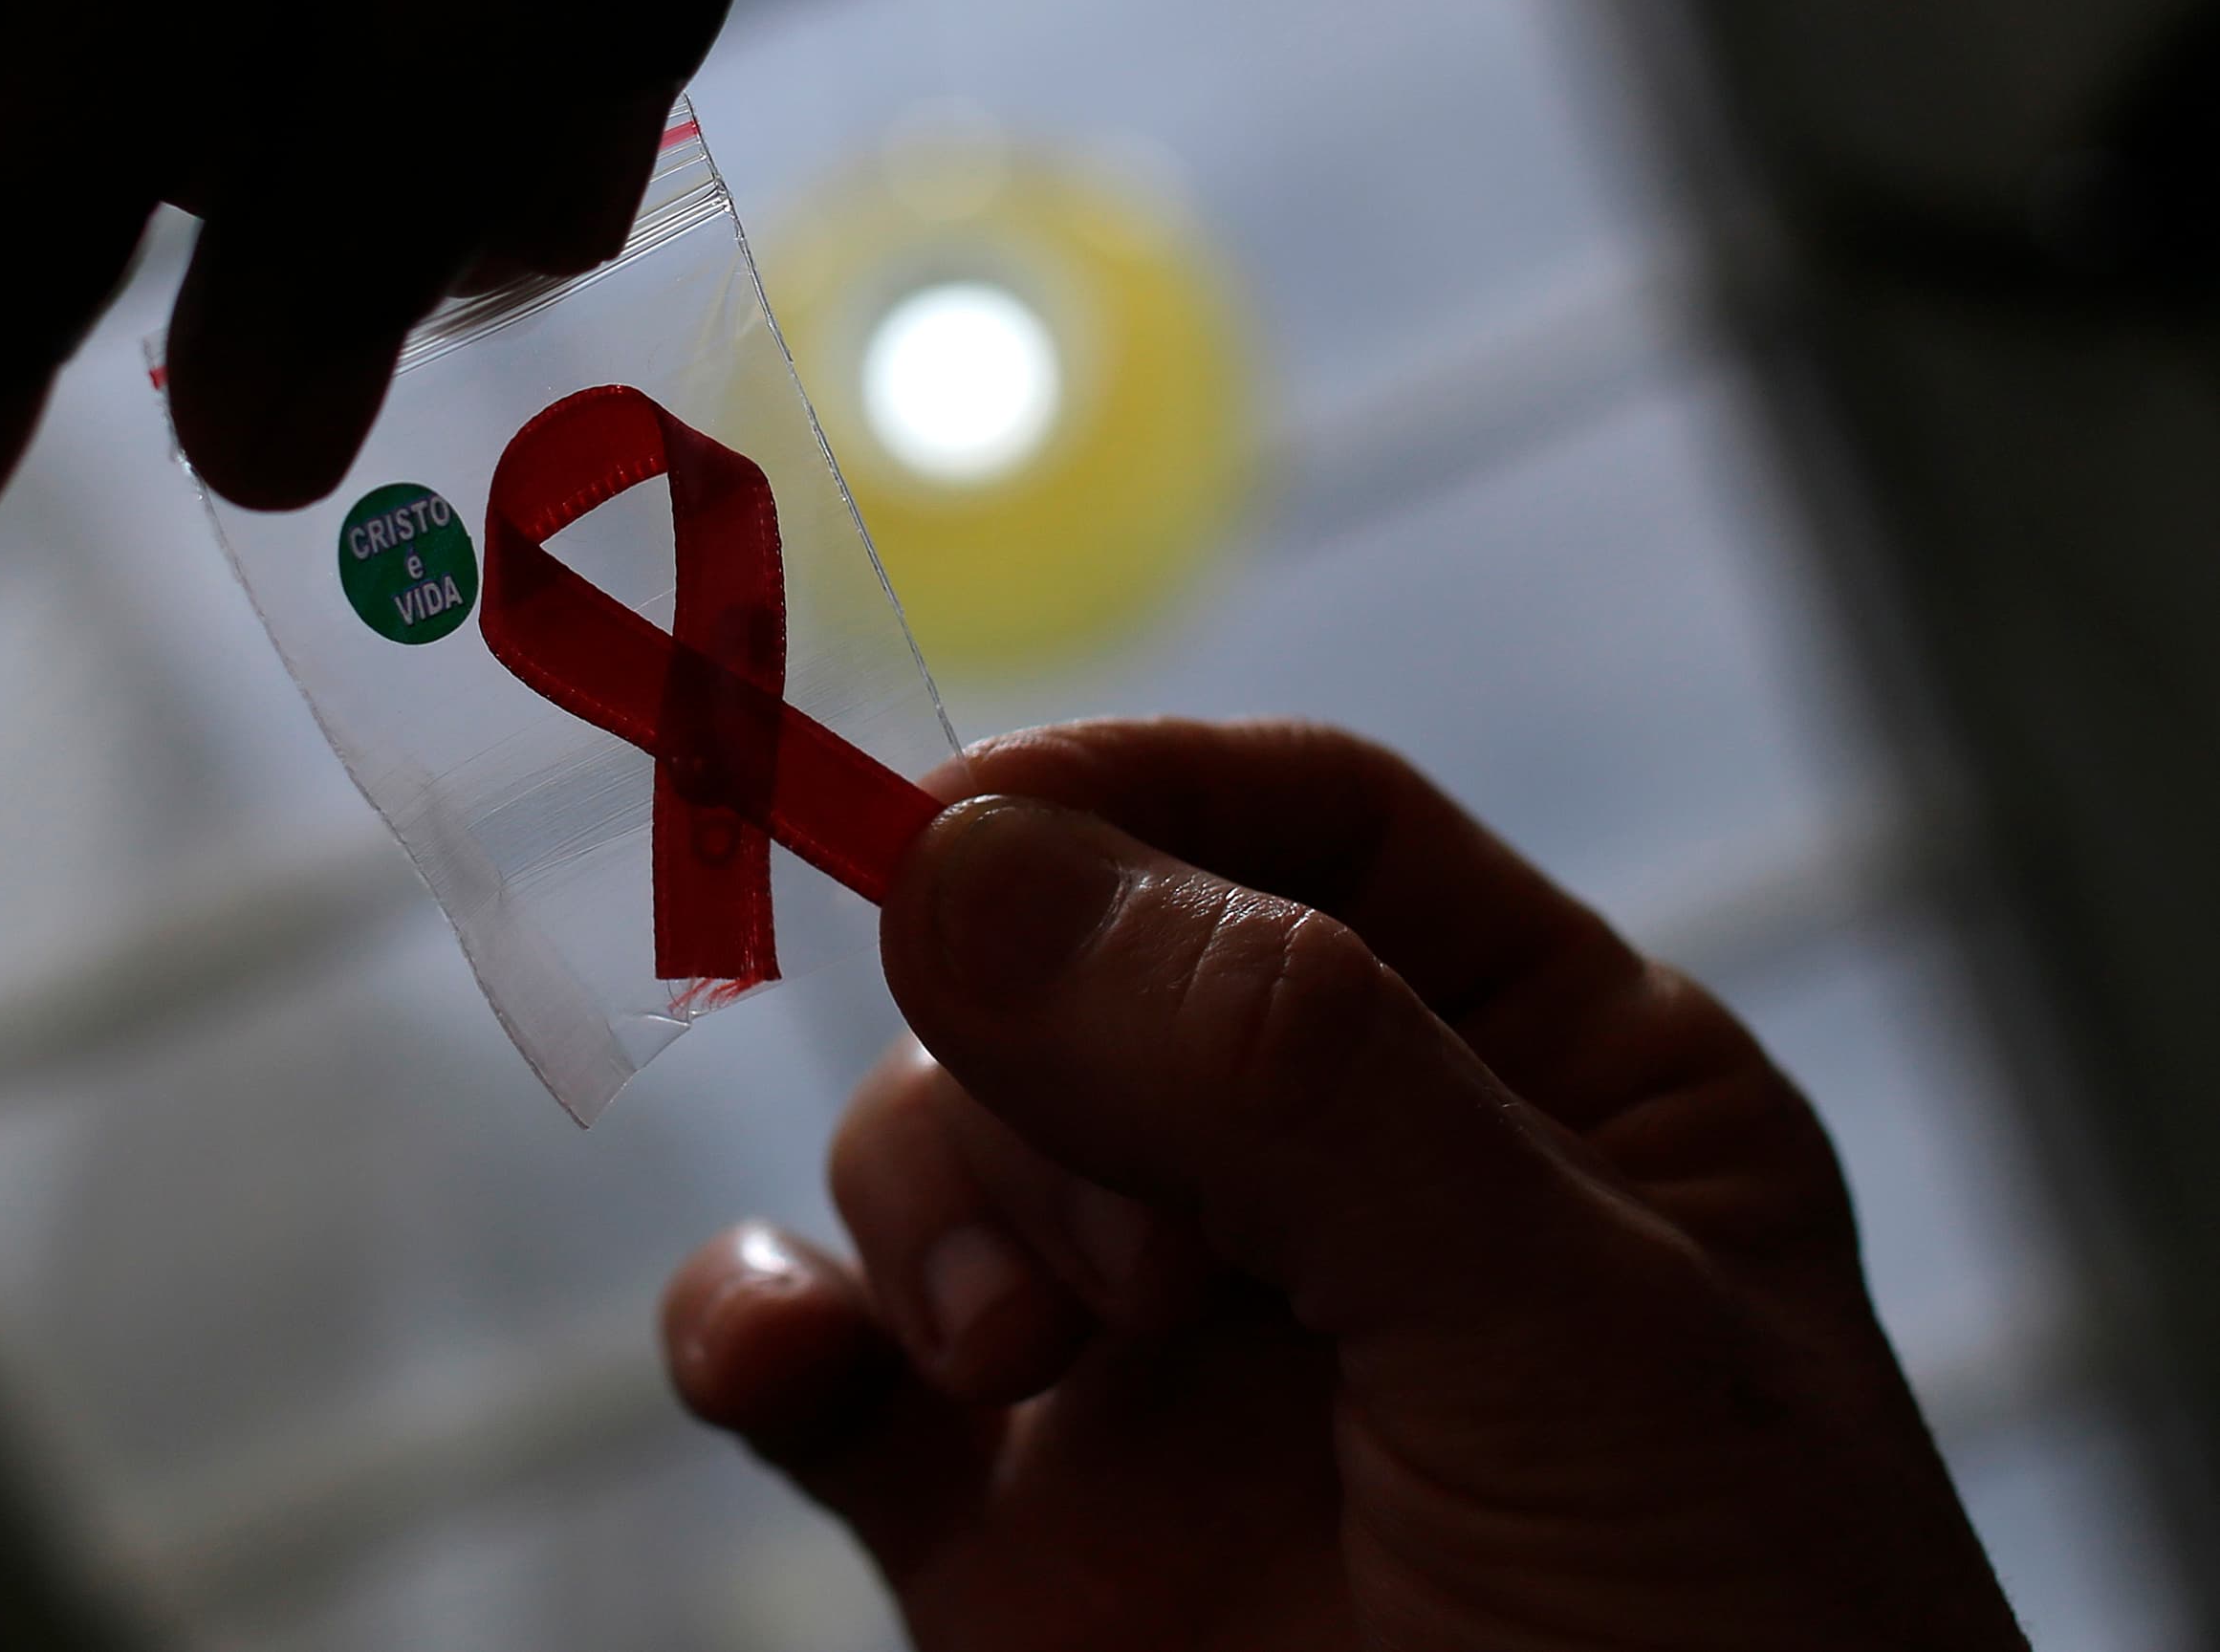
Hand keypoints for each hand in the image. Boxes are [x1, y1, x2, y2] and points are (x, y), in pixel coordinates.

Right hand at [662, 720, 2024, 1650]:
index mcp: (1537, 1085)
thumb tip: (965, 855)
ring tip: (1025, 1359)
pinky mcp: (999, 1529)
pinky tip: (769, 1359)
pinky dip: (755, 1324)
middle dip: (1037, 1060)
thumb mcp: (1567, 1338)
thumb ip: (1295, 1078)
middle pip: (1077, 970)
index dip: (1131, 792)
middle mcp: (1325, 1192)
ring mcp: (1150, 1362)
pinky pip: (820, 1360)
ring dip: (930, 1203)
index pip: (1309, 831)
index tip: (969, 823)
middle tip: (1121, 1251)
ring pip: (935, 1142)